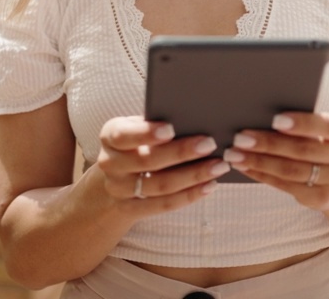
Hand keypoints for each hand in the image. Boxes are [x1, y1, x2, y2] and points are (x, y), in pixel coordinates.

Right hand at [96, 116, 229, 216]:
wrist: (116, 175)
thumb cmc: (137, 141)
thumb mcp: (138, 126)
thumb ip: (155, 123)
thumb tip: (194, 119)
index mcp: (110, 136)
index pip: (125, 135)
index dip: (147, 133)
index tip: (171, 128)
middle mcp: (110, 163)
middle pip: (148, 161)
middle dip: (181, 153)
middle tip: (210, 144)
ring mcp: (119, 189)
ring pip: (160, 185)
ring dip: (193, 176)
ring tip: (219, 166)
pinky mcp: (131, 208)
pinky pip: (163, 205)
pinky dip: (189, 195)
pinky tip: (209, 185)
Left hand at [222, 111, 328, 210]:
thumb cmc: (323, 137)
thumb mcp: (323, 125)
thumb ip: (303, 120)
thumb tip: (259, 114)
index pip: (327, 126)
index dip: (301, 124)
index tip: (275, 120)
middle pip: (304, 150)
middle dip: (269, 144)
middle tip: (240, 138)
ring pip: (293, 171)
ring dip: (259, 162)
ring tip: (235, 154)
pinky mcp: (323, 199)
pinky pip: (287, 186)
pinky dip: (262, 175)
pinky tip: (245, 167)